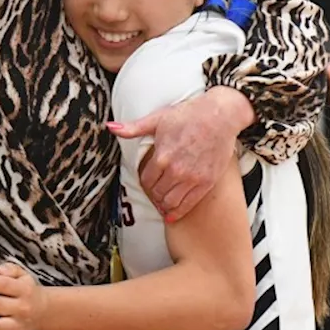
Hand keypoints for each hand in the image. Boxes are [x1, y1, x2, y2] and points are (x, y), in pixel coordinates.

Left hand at [107, 86, 252, 221]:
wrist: (220, 116)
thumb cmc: (189, 114)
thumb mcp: (158, 118)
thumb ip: (133, 128)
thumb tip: (110, 127)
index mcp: (162, 157)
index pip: (146, 180)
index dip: (146, 182)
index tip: (149, 181)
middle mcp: (176, 171)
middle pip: (157, 193)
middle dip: (155, 194)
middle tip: (156, 193)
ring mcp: (192, 179)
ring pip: (171, 203)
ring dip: (164, 205)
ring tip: (163, 203)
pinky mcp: (206, 183)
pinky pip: (188, 205)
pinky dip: (178, 213)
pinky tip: (172, 215)